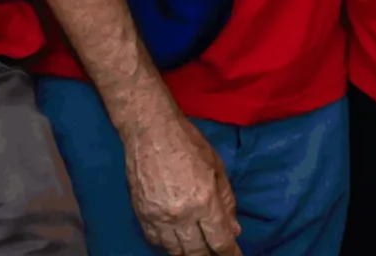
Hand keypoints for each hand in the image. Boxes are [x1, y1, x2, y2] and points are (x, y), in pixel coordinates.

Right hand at [121, 109, 240, 254]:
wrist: (150, 132)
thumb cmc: (189, 144)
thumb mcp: (217, 168)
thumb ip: (227, 201)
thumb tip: (234, 229)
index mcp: (204, 201)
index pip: (220, 240)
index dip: (230, 253)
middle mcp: (181, 215)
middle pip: (197, 252)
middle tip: (217, 255)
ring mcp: (158, 218)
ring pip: (175, 251)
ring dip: (189, 253)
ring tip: (198, 251)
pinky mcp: (142, 215)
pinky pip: (156, 241)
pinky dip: (168, 245)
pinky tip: (176, 242)